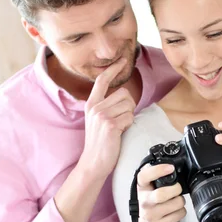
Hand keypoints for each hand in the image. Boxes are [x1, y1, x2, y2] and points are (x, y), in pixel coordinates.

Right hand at [80, 61, 135, 179]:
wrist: (93, 162)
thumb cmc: (100, 143)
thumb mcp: (98, 120)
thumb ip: (107, 106)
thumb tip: (125, 96)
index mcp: (91, 104)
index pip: (102, 80)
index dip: (113, 68)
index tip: (123, 59)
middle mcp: (95, 107)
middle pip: (125, 94)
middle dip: (129, 107)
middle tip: (120, 121)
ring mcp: (102, 115)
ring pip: (129, 105)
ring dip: (129, 117)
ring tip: (119, 128)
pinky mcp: (110, 125)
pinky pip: (130, 117)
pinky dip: (129, 125)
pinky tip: (119, 133)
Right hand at [136, 164, 185, 221]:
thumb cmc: (151, 204)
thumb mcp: (148, 189)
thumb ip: (155, 176)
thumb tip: (168, 163)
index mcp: (141, 188)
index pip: (144, 176)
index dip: (158, 170)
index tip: (170, 168)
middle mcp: (144, 202)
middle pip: (162, 194)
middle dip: (176, 189)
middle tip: (177, 189)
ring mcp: (150, 215)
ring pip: (175, 203)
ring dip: (180, 201)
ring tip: (176, 201)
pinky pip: (179, 214)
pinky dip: (182, 211)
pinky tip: (175, 211)